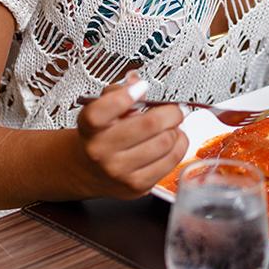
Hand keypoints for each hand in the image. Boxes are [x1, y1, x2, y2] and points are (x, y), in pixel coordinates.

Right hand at [73, 71, 188, 198]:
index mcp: (90, 127)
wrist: (89, 169)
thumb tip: (137, 83)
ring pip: (165, 142)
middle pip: (149, 124)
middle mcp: (101, 151)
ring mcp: (119, 171)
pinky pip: (171, 161)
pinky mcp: (137, 185)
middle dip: (170, 112)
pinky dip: (179, 146)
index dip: (126, 95)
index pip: (101, 111)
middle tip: (174, 109)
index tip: (142, 87)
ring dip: (176, 130)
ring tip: (172, 126)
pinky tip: (173, 140)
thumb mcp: (100, 107)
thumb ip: (117, 91)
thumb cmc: (100, 134)